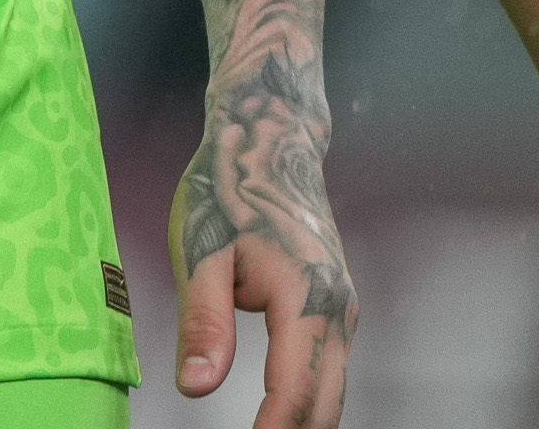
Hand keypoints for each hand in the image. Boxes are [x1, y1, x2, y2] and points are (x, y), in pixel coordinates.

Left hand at [168, 60, 355, 425]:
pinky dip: (306, 402)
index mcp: (306, 297)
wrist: (269, 139)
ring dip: (300, 424)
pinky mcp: (336, 307)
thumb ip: (203, 322)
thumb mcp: (201, 251)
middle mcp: (338, 309)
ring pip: (331, 392)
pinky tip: (275, 420)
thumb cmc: (227, 189)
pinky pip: (328, 371)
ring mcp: (343, 308)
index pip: (292, 393)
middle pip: (323, 405)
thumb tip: (195, 387)